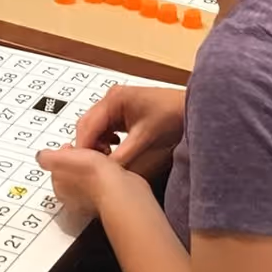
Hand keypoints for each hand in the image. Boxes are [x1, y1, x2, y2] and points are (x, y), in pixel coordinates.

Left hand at [35, 145, 135, 217]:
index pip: (57, 169)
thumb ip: (46, 158)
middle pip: (71, 174)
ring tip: (100, 155)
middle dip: (77, 161)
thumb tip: (41, 156)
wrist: (116, 186)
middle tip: (86, 150)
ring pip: (88, 178)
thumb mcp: (59, 159)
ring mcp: (91, 200)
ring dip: (92, 166)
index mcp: (60, 189)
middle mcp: (74, 199)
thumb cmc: (90, 174)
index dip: (64, 154)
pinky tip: (109, 166)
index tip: (71, 146)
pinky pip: (103, 182)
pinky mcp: (108, 198)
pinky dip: (105, 173)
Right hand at [71, 85, 185, 179]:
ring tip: (105, 162)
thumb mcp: (144, 138)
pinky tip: (114, 152)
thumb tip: (104, 174)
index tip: (83, 168)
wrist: (188, 107)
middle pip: (87, 125)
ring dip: (96, 145)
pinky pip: (104, 127)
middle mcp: (110, 98)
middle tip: (92, 168)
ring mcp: (115, 104)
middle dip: (88, 147)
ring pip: (94, 127)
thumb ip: (122, 156)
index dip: (83, 148)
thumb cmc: (170, 116)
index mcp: (113, 99)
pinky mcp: (121, 111)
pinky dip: (104, 141)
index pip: (87, 126)